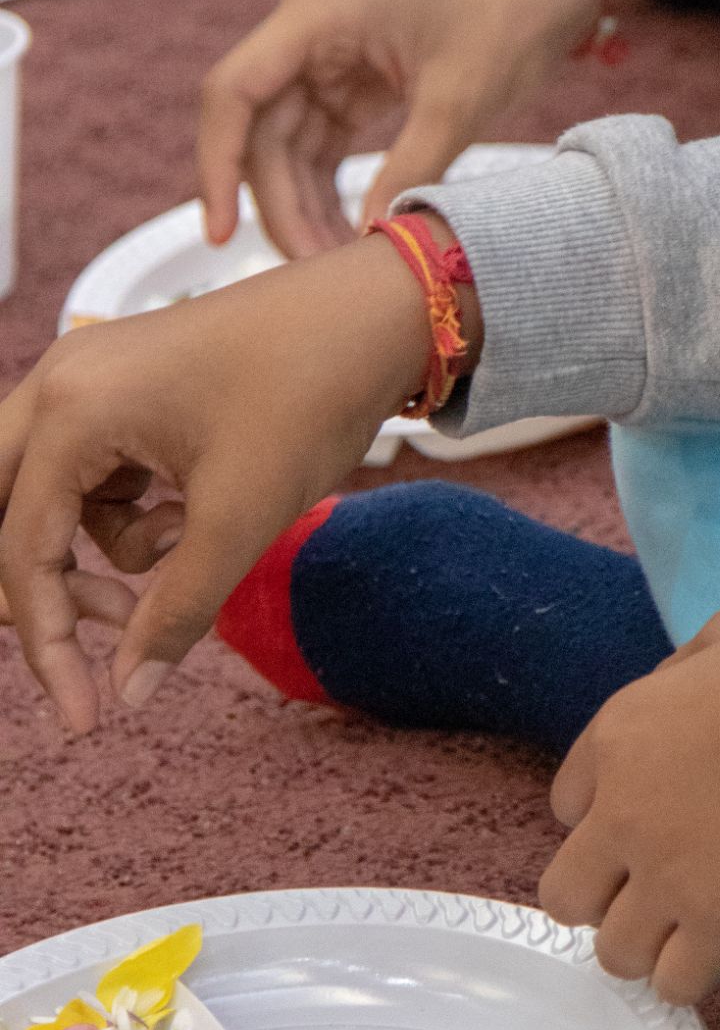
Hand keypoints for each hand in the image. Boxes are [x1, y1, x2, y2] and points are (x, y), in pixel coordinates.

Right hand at [0, 232, 458, 731]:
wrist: (373, 314)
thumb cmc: (309, 393)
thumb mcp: (241, 518)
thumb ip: (175, 611)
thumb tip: (127, 691)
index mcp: (71, 409)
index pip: (19, 553)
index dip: (48, 645)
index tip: (87, 716)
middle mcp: (61, 383)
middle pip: (2, 515)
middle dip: (42, 586)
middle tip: (108, 622)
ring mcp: (89, 378)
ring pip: (50, 499)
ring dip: (103, 547)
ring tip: (186, 543)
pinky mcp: (123, 387)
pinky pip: (93, 474)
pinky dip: (131, 511)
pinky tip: (193, 508)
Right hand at [198, 0, 599, 257]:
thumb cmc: (513, 8)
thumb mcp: (461, 99)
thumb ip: (409, 168)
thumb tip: (366, 239)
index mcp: (317, 14)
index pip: (232, 94)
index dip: (216, 167)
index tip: (219, 234)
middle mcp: (310, 28)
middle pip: (260, 130)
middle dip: (279, 204)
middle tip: (311, 270)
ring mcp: (331, 51)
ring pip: (289, 142)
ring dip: (303, 202)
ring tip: (332, 262)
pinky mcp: (358, 74)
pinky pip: (324, 139)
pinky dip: (331, 185)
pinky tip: (346, 230)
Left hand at [540, 588, 719, 1003]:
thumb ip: (685, 674)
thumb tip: (682, 696)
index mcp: (620, 732)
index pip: (567, 805)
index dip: (607, 817)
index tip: (653, 820)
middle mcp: (624, 809)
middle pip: (567, 893)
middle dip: (607, 895)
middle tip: (661, 886)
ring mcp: (667, 871)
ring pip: (613, 952)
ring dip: (649, 945)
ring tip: (696, 928)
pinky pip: (674, 984)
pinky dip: (695, 976)